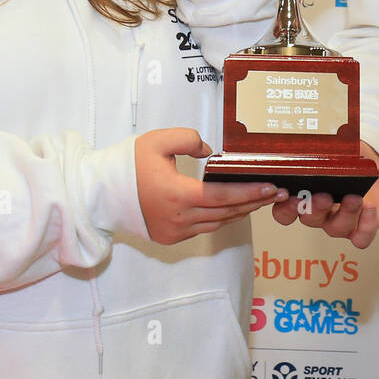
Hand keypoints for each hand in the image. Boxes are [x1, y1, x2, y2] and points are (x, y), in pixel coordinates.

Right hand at [135, 128, 286, 245]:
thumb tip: (210, 152)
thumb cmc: (129, 165)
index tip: (272, 187)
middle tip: (277, 193)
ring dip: (239, 211)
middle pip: (227, 212)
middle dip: (255, 202)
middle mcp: (180, 218)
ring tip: (259, 199)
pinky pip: (203, 229)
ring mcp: (175, 232)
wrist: (101, 193)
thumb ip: (188, 140)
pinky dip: (220, 218)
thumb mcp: (157, 141)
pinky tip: (231, 208)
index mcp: (178, 195)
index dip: (251, 192)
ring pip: (217, 223)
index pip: (224, 196)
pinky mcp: (169, 238)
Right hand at [268, 145, 378, 250]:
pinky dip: (366, 225)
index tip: (288, 194)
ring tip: (354, 198)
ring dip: (345, 214)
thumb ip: (316, 153)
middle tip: (322, 196)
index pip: (284, 211)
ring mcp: (338, 222)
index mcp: (303, 196)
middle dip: (315, 209)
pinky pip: (361, 237)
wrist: (373, 165)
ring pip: (336, 229)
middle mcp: (318, 213)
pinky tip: (370, 208)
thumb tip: (309, 145)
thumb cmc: (345, 158)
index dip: (284, 208)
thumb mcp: (328, 152)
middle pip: (309, 219)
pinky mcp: (360, 229)